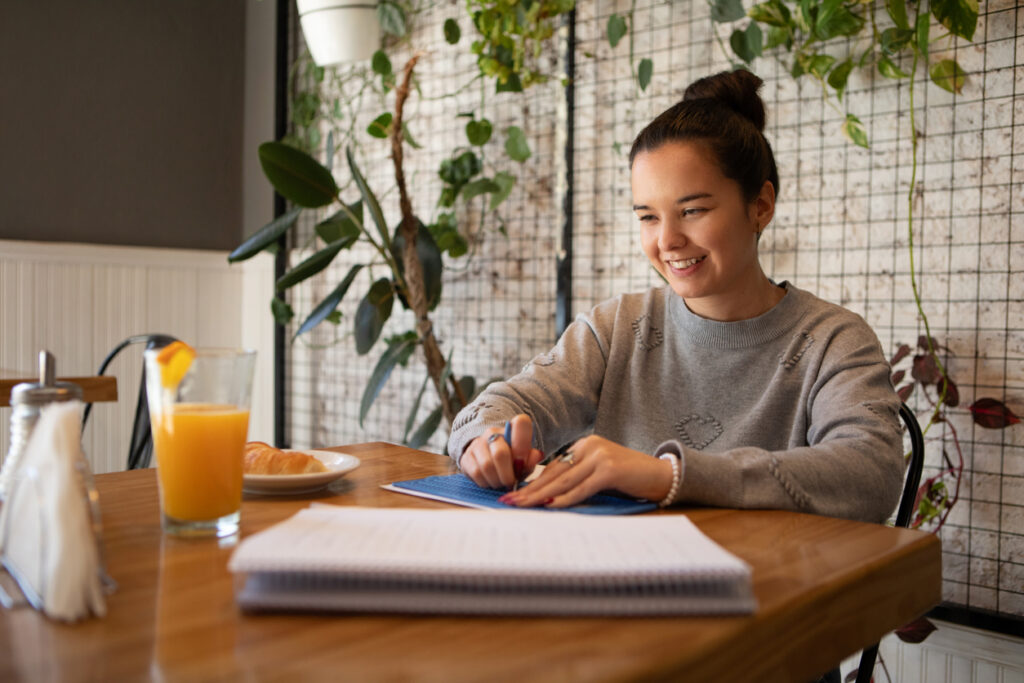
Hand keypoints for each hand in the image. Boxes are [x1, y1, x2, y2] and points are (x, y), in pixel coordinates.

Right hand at [459, 414, 543, 489]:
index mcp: (512, 428)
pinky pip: (475, 473)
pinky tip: (490, 482)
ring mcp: (477, 444)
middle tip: (511, 483)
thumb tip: (536, 456)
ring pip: (486, 466)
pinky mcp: (466, 457)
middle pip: (500, 453)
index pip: (521, 423)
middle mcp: (492, 432)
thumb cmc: (512, 461)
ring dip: (496, 481)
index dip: (523, 445)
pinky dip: (485, 483)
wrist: (488, 459)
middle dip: (507, 475)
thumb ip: (531, 459)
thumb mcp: (525, 460)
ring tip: (500, 483)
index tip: (522, 463)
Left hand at [498, 435, 672, 507]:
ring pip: (563, 481)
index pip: (553, 468)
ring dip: (540, 496)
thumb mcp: (600, 476)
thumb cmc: (630, 479)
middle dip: (529, 490)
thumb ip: (578, 480)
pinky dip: (565, 499)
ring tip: (522, 505)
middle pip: (553, 473)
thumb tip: (549, 498)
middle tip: (508, 501)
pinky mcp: (609, 469)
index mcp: (584, 446)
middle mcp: (589, 446)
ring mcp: (599, 456)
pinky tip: (550, 507)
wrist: (662, 476)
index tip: (515, 494)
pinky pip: (582, 488)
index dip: (533, 483)